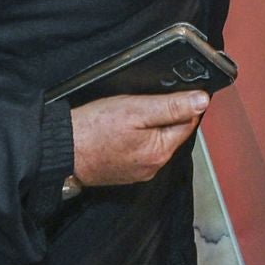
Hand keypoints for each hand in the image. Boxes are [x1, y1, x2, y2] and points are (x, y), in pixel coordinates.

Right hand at [69, 90, 207, 185]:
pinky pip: (141, 150)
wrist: (61, 151)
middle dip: (163, 114)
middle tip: (140, 102)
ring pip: (156, 140)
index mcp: (161, 151)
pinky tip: (121, 130)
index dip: (181, 103)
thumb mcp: (136, 109)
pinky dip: (136, 137)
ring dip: (149, 126)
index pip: (188, 122)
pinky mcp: (125, 172)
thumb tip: (202, 100)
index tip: (165, 92)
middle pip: (172, 132)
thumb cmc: (95, 128)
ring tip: (128, 115)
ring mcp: (139, 172)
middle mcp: (154, 166)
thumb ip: (171, 106)